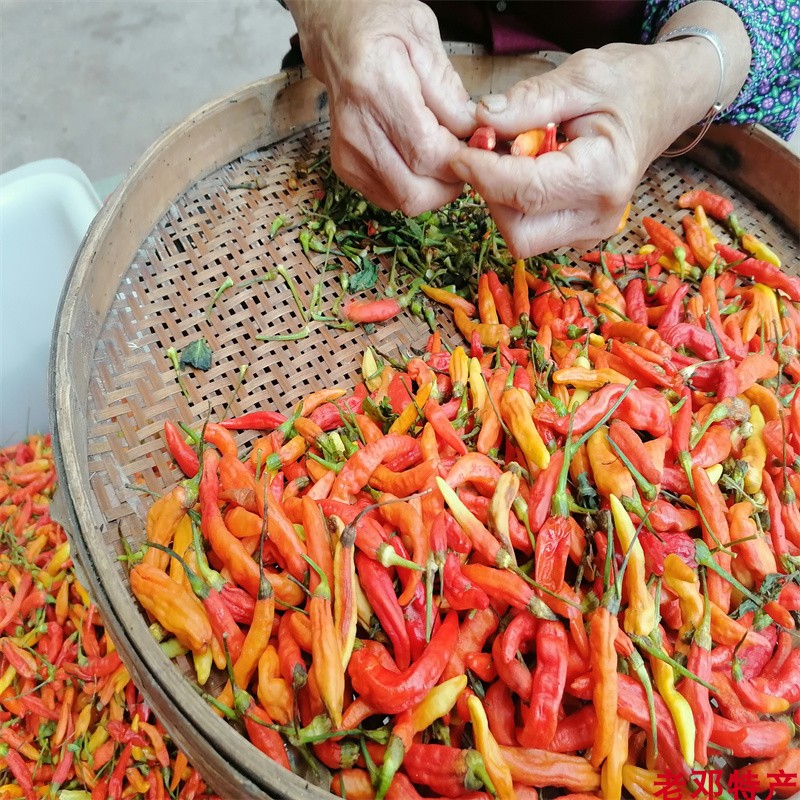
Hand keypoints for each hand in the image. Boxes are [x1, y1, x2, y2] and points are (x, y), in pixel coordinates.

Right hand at [287, 0, 475, 215]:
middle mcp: (356, 128)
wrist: (337, 36)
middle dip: (449, 183)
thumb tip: (473, 133)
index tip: (476, 145)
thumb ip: (450, 91)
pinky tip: (419, 159)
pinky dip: (413, 186)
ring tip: (440, 154)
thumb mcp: (424, 39)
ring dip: (433, 188)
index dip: (460, 159)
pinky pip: (390, 198)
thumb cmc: (381, 28)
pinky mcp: (346, 168)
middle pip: (414, 191)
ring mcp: (348, 153)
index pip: (427, 153)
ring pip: (404, 201)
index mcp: (376, 87)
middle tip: (462, 156)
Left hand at [449, 43, 718, 256]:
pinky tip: (523, 170)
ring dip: (501, 200)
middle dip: (492, 194)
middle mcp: (599, 216)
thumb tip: (481, 119)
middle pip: (519, 232)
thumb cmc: (627, 85)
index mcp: (604, 176)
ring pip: (522, 237)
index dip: (482, 174)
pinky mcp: (580, 232)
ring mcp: (591, 230)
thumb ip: (528, 101)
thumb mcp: (579, 77)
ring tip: (508, 155)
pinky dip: (515, 205)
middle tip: (485, 151)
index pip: (527, 192)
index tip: (456, 153)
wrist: (663, 102)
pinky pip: (532, 231)